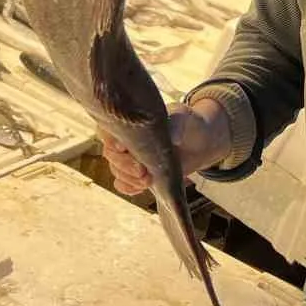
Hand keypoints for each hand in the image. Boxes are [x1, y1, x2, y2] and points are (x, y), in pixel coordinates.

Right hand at [101, 98, 231, 194]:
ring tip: (148, 181)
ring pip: (116, 171)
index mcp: (129, 120)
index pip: (109, 129)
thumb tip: (173, 139)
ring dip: (129, 178)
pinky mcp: (135, 175)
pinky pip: (122, 184)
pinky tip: (142, 188)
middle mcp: (123, 139)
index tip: (122, 147)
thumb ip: (176, 124)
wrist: (196, 142)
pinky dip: (129, 188)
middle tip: (142, 170)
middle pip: (110, 154)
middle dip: (124, 165)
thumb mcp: (183, 117)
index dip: (111, 139)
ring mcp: (128, 158)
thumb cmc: (185, 122)